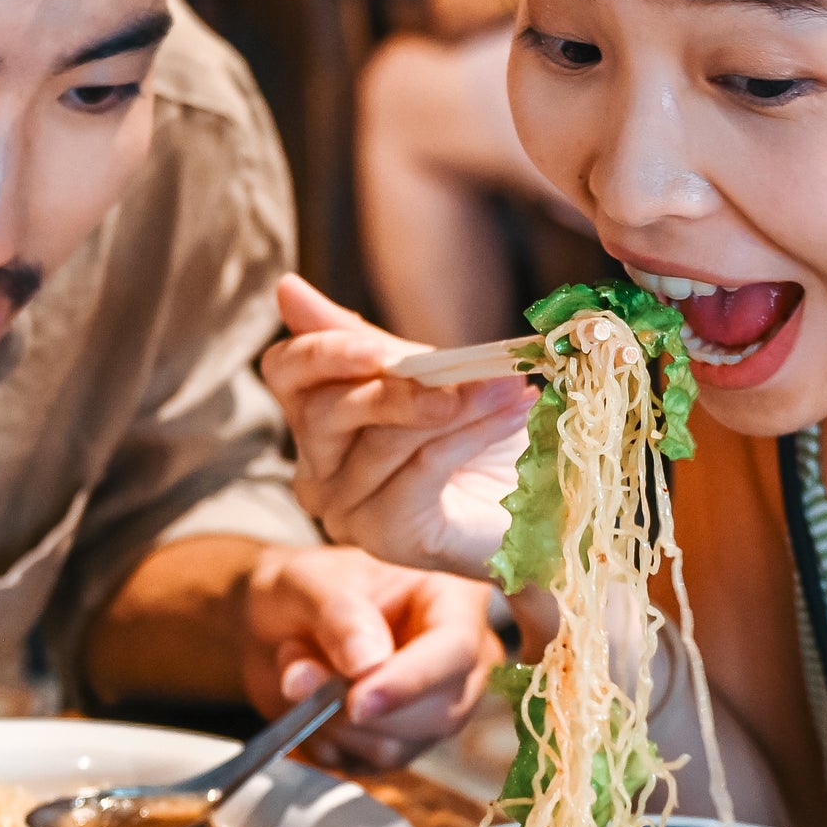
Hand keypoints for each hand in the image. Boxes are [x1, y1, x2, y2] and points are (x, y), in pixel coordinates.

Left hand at [241, 542, 498, 767]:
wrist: (277, 621)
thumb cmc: (305, 586)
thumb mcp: (310, 582)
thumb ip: (340, 615)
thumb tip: (369, 662)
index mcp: (453, 600)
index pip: (457, 650)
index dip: (410, 681)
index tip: (357, 701)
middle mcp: (458, 660)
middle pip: (440, 713)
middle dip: (360, 708)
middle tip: (300, 672)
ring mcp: (434, 708)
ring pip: (398, 747)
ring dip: (331, 721)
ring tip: (299, 671)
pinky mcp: (401, 743)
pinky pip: (367, 766)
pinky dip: (324, 742)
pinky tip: (307, 705)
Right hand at [263, 275, 532, 579]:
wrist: (542, 507)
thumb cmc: (485, 443)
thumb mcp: (428, 379)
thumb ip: (368, 344)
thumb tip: (287, 288)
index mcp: (317, 425)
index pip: (284, 373)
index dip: (325, 351)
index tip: (384, 348)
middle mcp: (317, 474)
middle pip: (324, 411)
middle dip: (398, 386)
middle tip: (468, 369)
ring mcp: (347, 512)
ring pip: (379, 440)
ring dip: (455, 405)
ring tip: (509, 387)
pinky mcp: (386, 538)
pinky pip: (417, 472)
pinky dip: (468, 436)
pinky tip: (509, 415)